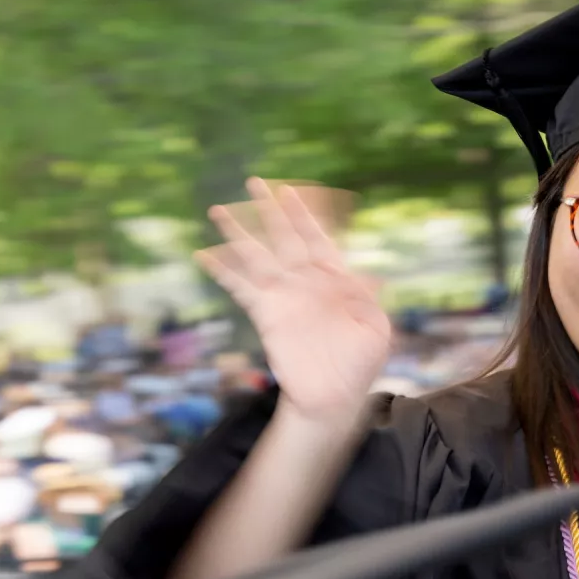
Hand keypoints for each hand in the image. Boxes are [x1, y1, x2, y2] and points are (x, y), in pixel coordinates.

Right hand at [197, 178, 391, 424]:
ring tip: (218, 210)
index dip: (304, 216)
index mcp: (335, 280)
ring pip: (258, 256)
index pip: (317, 239)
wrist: (333, 396)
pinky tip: (204, 254)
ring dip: (239, 233)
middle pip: (284, 238)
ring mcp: (284, 296)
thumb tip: (366, 273)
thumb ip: (366, 296)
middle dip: (269, 211)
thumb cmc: (359, 363)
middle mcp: (305, 282)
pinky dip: (223, 270)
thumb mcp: (374, 327)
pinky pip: (241, 287)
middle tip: (253, 182)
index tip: (288, 191)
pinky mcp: (266, 314)